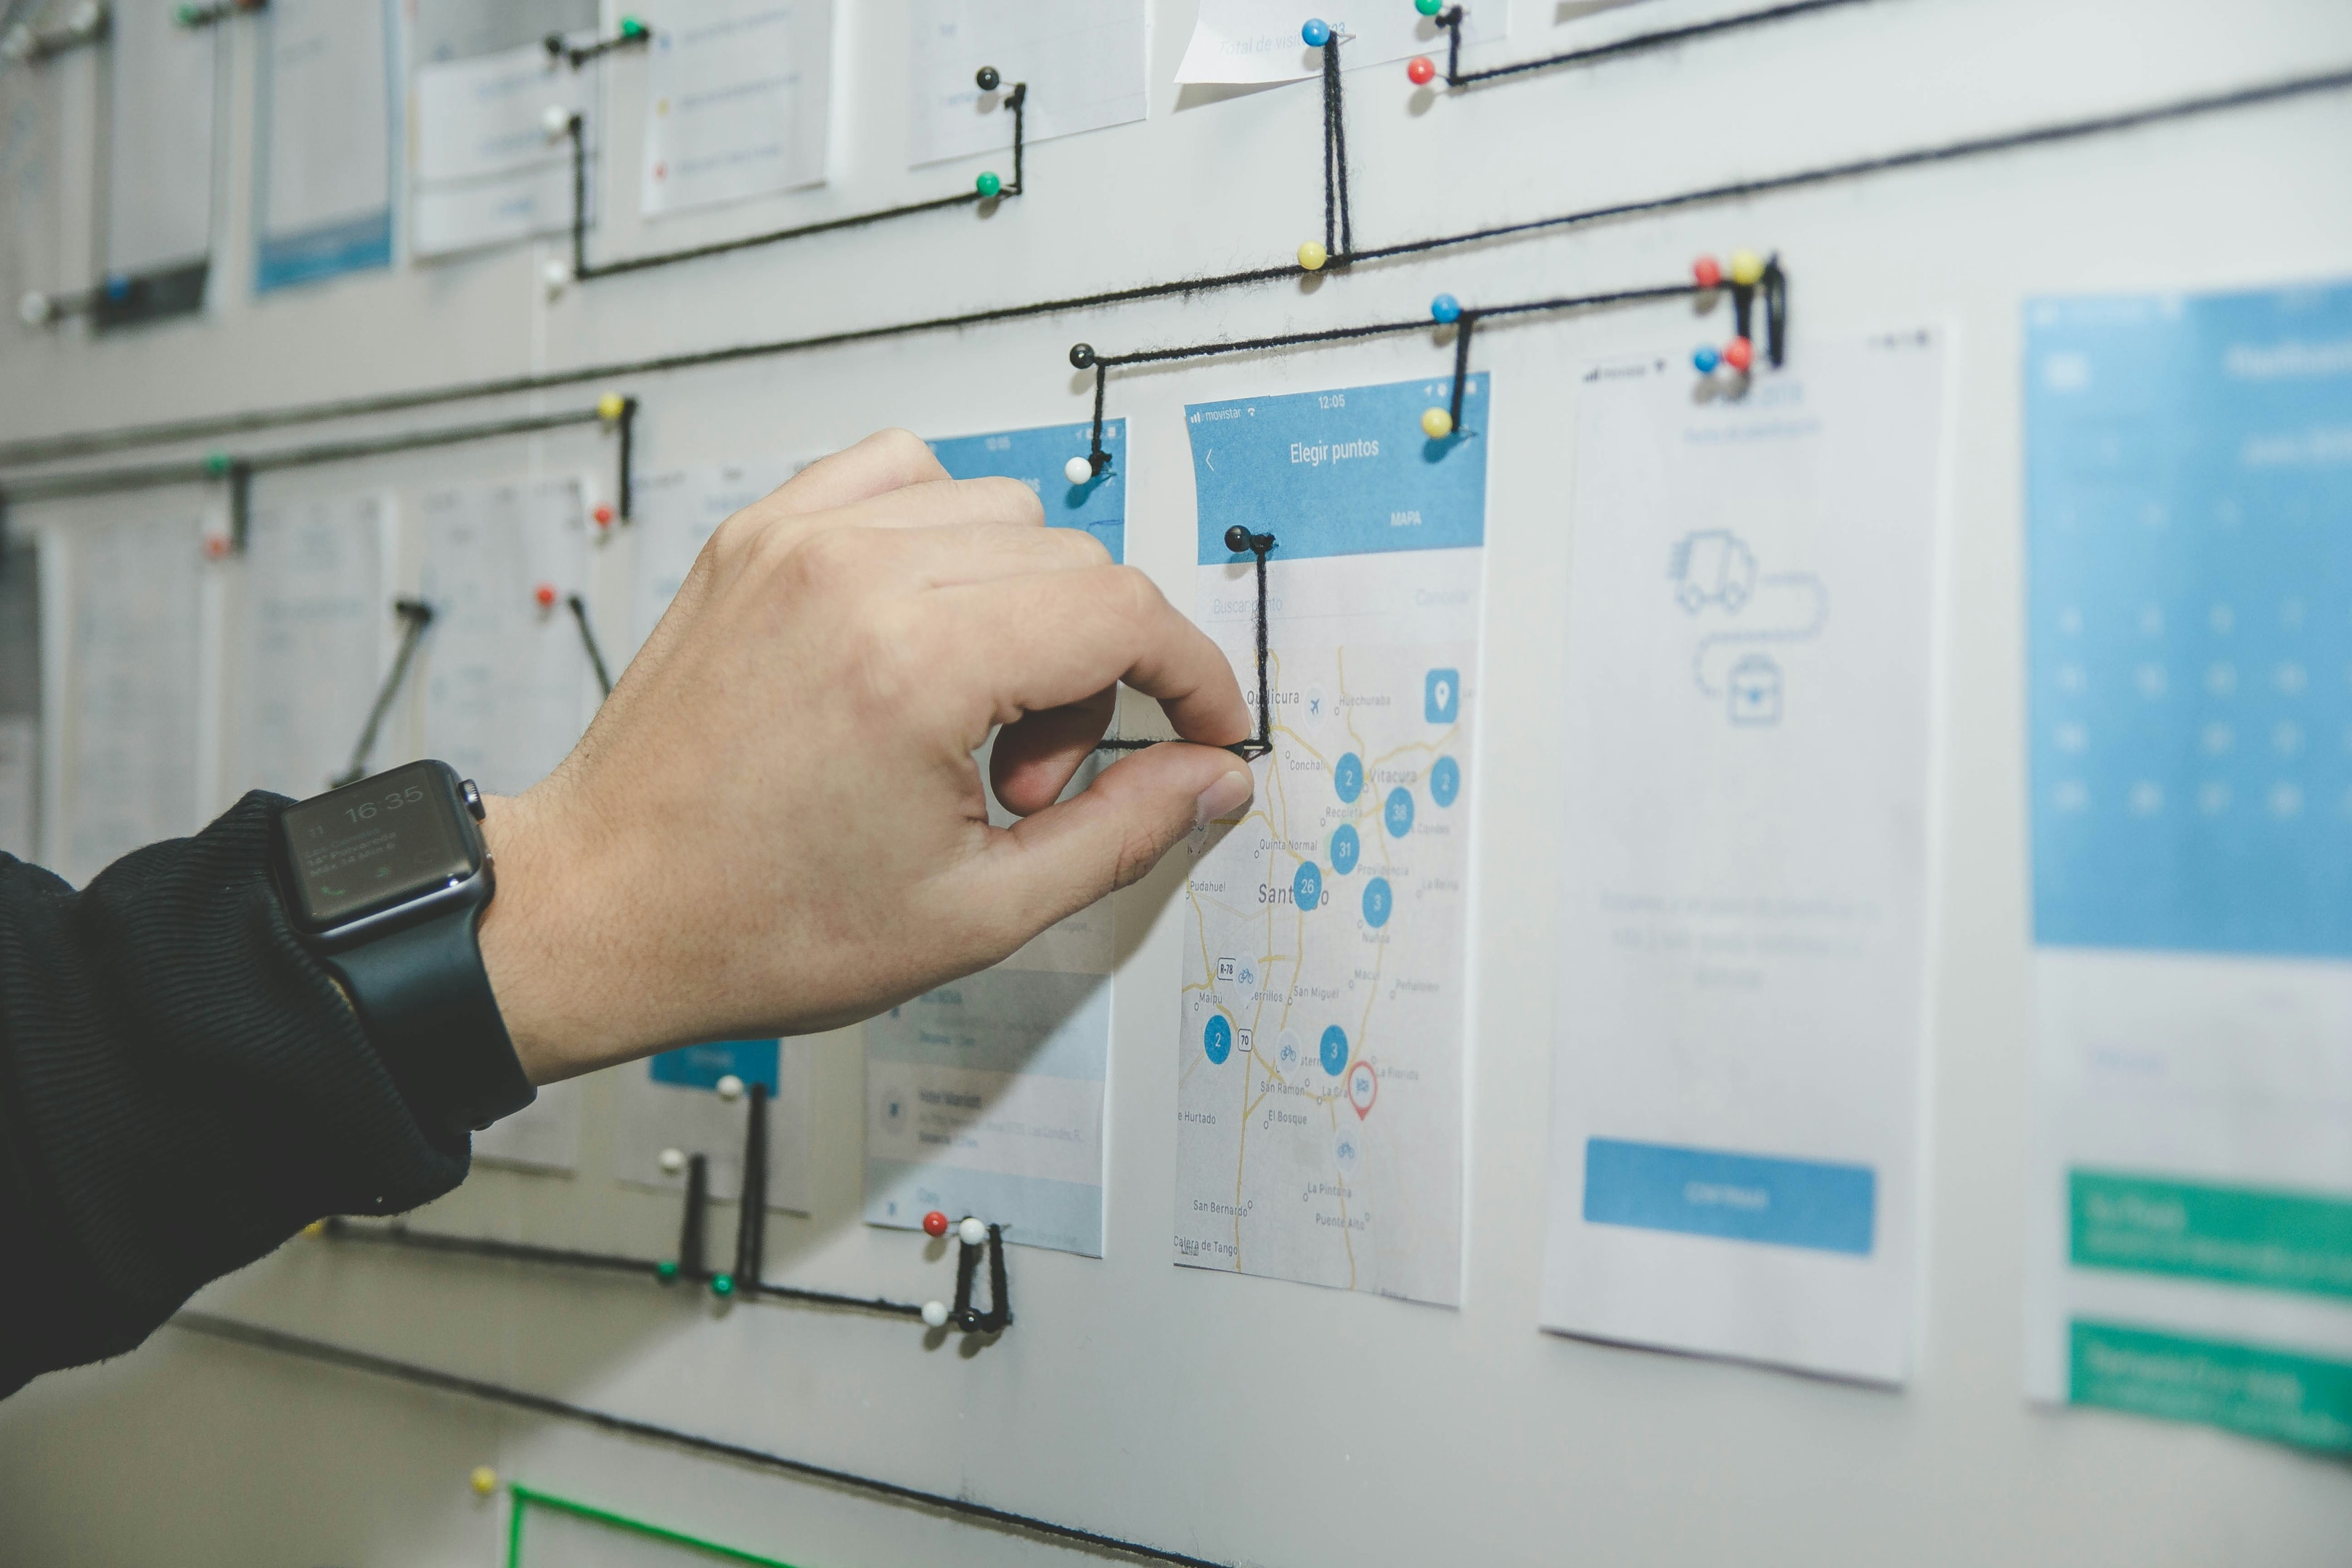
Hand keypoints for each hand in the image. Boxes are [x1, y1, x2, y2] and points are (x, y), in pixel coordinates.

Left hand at [476, 430, 1255, 1083]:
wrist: (599, 910)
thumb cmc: (754, 924)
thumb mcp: (975, 914)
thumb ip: (1121, 833)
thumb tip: (1209, 775)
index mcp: (912, 665)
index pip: (1123, 613)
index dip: (1193, 676)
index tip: (1205, 728)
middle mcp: (853, 573)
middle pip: (1074, 563)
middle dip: (1096, 674)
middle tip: (1028, 784)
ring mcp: (796, 539)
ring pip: (1001, 512)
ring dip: (1024, 607)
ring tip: (966, 721)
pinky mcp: (757, 535)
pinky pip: (901, 474)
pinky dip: (942, 536)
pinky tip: (921, 632)